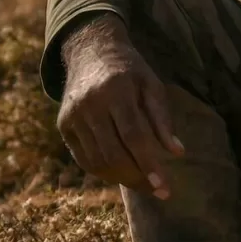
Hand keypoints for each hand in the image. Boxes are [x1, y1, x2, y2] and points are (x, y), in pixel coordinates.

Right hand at [57, 14, 183, 198]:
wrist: (89, 51)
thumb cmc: (128, 70)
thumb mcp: (151, 84)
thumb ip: (163, 118)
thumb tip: (177, 152)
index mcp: (115, 90)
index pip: (133, 135)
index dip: (148, 164)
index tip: (164, 186)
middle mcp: (90, 103)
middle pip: (113, 153)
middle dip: (137, 178)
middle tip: (159, 190)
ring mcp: (73, 115)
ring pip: (97, 161)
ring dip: (122, 179)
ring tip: (143, 183)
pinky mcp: (63, 124)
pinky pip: (84, 159)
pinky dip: (104, 172)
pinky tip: (122, 174)